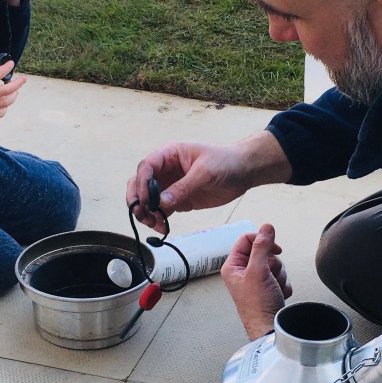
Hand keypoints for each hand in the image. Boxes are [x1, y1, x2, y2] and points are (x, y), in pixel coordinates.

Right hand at [126, 133, 291, 232]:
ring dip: (145, 213)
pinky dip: (157, 219)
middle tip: (142, 214)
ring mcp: (170, 185)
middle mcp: (165, 170)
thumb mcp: (205, 172)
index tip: (147, 200)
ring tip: (154, 224)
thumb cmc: (226, 162)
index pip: (146, 167)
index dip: (142, 184)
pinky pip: (160, 210)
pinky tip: (162, 227)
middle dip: (137, 200)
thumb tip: (161, 202)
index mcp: (169, 155)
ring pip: (147, 199)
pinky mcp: (178, 200)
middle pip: (140, 183)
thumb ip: (183, 187)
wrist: (244, 172)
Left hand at [221, 223, 292, 338]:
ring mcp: (256, 281)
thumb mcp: (258, 271)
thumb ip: (262, 247)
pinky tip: (278, 294)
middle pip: (264, 252)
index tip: (275, 248)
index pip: (247, 239)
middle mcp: (243, 272)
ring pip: (275, 264)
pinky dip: (283, 285)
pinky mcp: (268, 288)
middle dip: (273, 264)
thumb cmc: (258, 304)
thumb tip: (266, 227)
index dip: (262, 241)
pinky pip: (280, 277)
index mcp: (233, 266)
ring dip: (279, 275)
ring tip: (274, 288)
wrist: (269, 328)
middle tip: (270, 276)